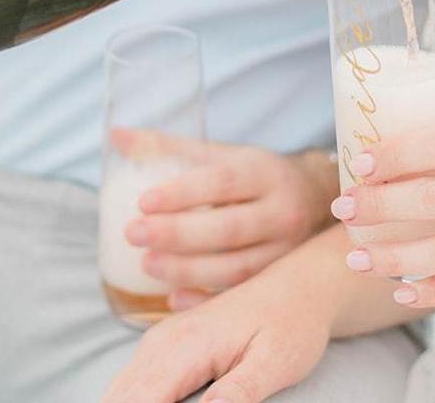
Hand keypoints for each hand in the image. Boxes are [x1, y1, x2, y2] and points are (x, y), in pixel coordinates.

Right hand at [102, 264, 331, 402]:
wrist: (297, 288)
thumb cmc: (291, 325)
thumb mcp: (276, 363)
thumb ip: (239, 393)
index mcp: (185, 347)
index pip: (138, 400)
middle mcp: (163, 341)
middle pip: (119, 397)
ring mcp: (161, 341)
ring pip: (121, 390)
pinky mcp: (165, 346)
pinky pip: (134, 382)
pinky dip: (137, 401)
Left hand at [112, 128, 336, 308]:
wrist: (317, 198)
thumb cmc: (256, 174)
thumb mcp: (223, 154)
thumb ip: (172, 147)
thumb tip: (117, 135)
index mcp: (262, 172)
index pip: (222, 182)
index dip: (183, 193)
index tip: (143, 201)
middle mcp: (279, 211)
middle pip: (228, 228)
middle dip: (178, 235)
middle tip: (134, 234)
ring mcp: (284, 251)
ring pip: (236, 267)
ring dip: (188, 270)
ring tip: (148, 265)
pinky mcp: (281, 280)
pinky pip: (243, 296)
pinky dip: (207, 300)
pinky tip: (173, 299)